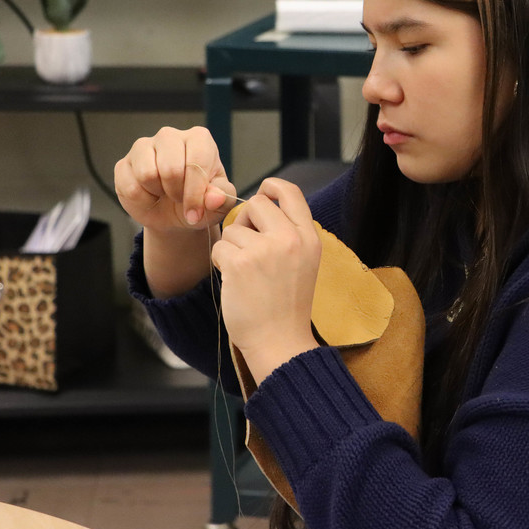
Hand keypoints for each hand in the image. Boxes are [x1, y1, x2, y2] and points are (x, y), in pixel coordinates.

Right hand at [114, 126, 236, 232]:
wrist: (175, 214)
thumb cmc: (200, 201)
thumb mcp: (219, 204)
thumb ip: (223, 198)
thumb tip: (215, 198)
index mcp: (199, 139)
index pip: (196, 163)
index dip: (195, 194)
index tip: (196, 213)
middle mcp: (170, 136)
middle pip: (171, 169)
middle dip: (177, 194)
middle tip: (180, 198)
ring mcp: (143, 147)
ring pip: (147, 175)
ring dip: (159, 194)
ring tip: (166, 193)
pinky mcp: (124, 163)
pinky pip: (130, 187)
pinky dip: (142, 200)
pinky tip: (150, 195)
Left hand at [211, 178, 321, 381]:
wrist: (280, 342)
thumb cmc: (287, 305)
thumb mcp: (303, 262)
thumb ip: (288, 233)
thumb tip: (258, 205)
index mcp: (309, 238)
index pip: (290, 192)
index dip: (272, 186)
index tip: (263, 192)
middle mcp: (290, 239)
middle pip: (256, 204)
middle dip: (246, 221)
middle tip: (249, 247)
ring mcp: (265, 250)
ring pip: (233, 228)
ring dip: (232, 247)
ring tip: (246, 273)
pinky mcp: (240, 264)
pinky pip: (219, 247)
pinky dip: (221, 263)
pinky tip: (235, 281)